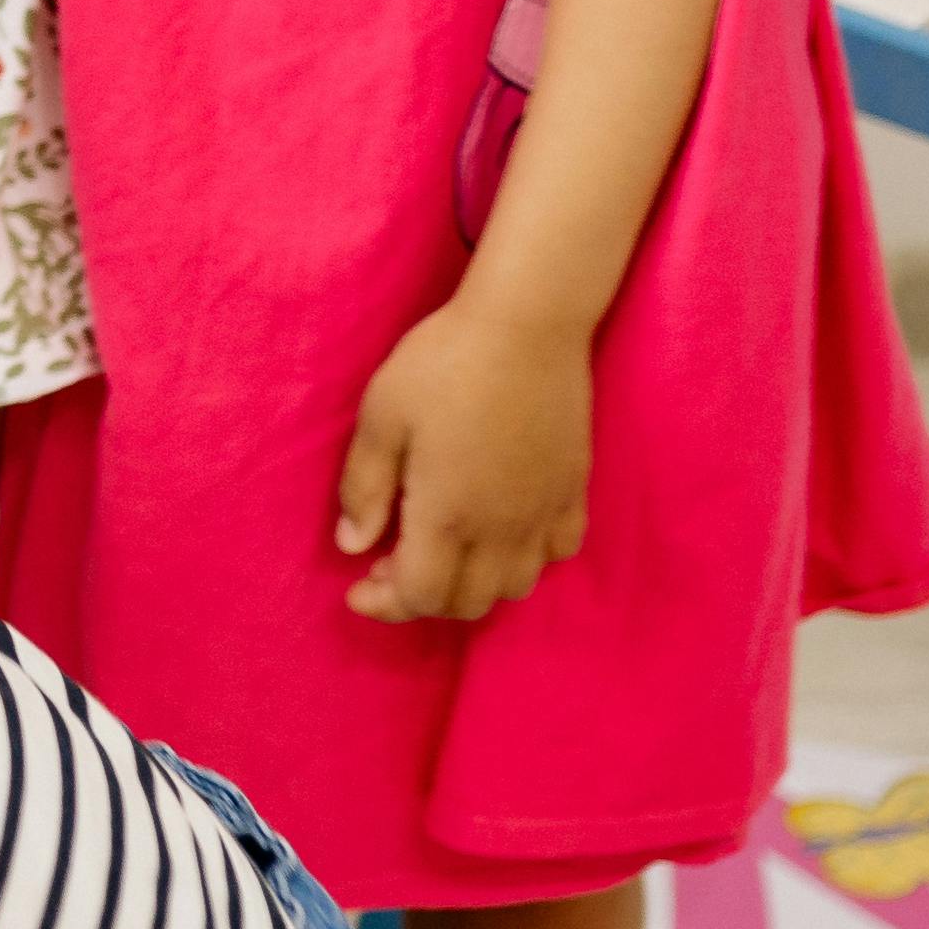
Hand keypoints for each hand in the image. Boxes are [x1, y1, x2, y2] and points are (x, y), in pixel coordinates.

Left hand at [336, 296, 593, 622]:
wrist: (527, 324)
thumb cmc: (442, 364)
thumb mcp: (380, 419)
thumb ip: (363, 489)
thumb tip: (354, 547)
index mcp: (448, 515)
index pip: (421, 597)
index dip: (384, 605)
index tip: (356, 588)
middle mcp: (503, 528)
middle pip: (469, 603)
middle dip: (423, 597)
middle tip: (391, 559)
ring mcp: (545, 512)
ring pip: (516, 587)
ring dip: (475, 584)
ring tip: (444, 545)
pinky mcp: (574, 489)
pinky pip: (559, 552)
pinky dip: (527, 558)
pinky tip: (501, 527)